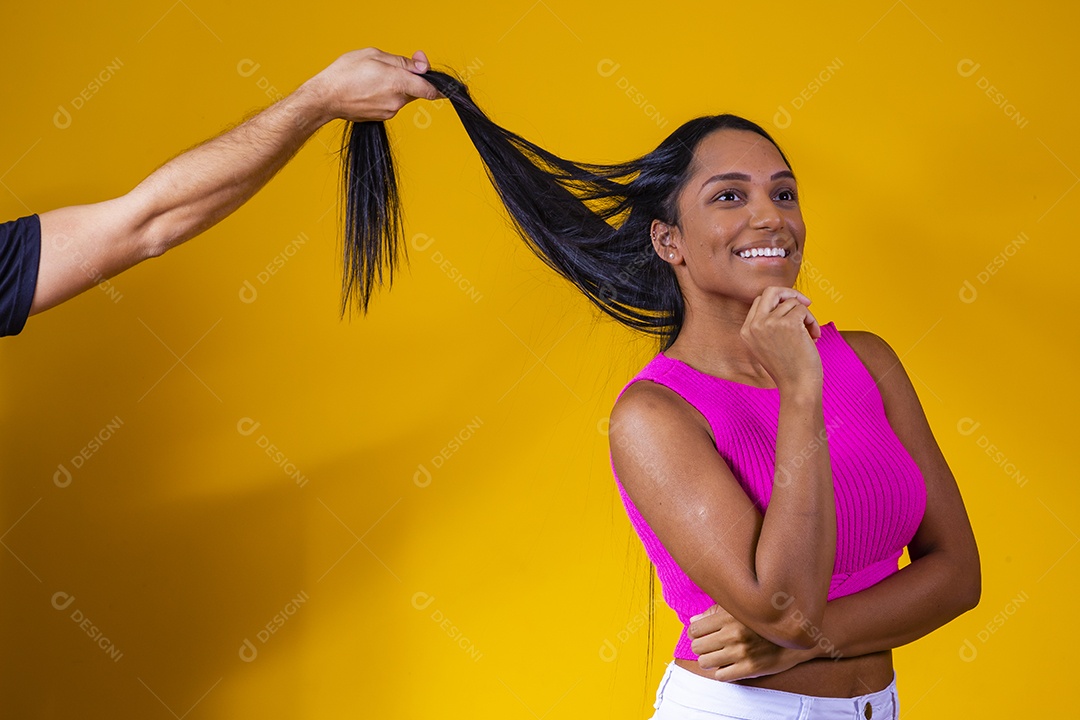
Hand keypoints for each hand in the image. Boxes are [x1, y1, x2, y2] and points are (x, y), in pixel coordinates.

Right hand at [305, 47, 442, 123]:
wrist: (326, 98)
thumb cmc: (346, 73)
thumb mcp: (375, 55)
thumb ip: (403, 61)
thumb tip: (423, 65)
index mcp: (399, 82)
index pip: (430, 89)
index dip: (438, 86)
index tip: (443, 85)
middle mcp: (397, 101)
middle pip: (415, 90)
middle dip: (409, 80)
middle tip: (391, 68)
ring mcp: (389, 111)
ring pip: (402, 97)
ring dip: (395, 88)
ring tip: (373, 79)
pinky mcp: (381, 117)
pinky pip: (391, 104)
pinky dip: (385, 96)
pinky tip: (368, 89)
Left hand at [688, 604, 813, 681]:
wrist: (795, 636)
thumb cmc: (764, 620)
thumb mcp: (740, 609)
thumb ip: (714, 613)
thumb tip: (693, 622)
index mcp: (728, 617)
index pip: (694, 629)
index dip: (696, 633)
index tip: (702, 635)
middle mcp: (733, 634)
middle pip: (697, 647)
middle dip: (701, 647)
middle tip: (710, 646)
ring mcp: (741, 653)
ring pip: (705, 663)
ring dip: (709, 661)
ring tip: (718, 656)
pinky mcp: (750, 669)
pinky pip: (721, 676)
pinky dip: (722, 672)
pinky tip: (729, 665)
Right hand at [740, 286, 821, 392]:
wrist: (797, 387)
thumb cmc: (788, 369)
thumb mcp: (768, 345)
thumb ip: (768, 325)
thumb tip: (786, 299)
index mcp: (746, 331)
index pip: (760, 301)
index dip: (779, 300)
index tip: (793, 307)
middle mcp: (754, 325)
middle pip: (770, 291)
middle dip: (790, 292)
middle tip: (806, 303)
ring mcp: (769, 323)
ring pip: (792, 303)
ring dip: (806, 317)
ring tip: (811, 336)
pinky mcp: (788, 324)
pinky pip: (803, 310)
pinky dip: (813, 322)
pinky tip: (814, 338)